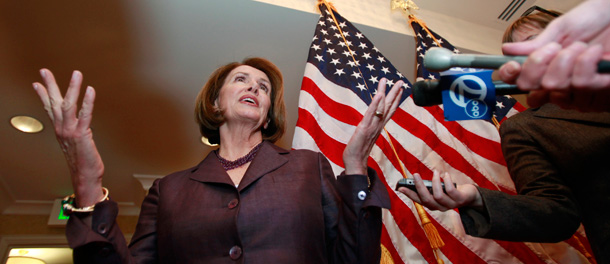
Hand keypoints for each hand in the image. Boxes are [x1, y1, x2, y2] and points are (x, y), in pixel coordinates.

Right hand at [33, 69, 104, 206]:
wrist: (85, 177)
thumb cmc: (83, 161)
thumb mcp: (75, 143)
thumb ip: (75, 130)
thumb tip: (79, 123)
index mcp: (60, 130)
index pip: (49, 108)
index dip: (43, 95)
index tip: (36, 82)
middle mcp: (62, 129)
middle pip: (54, 103)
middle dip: (50, 85)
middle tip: (44, 70)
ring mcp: (70, 131)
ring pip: (69, 105)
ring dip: (72, 88)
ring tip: (76, 73)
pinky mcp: (81, 134)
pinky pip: (85, 115)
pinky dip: (88, 102)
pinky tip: (90, 90)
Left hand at [342, 78, 402, 174]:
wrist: (355, 162)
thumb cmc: (358, 150)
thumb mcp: (366, 135)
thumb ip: (370, 127)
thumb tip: (370, 121)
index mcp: (379, 126)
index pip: (389, 110)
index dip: (396, 99)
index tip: (400, 88)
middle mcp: (378, 125)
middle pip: (389, 107)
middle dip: (395, 93)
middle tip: (400, 81)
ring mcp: (372, 126)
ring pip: (380, 107)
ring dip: (384, 93)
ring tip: (386, 81)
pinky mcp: (364, 128)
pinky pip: (371, 114)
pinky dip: (375, 104)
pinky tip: (379, 95)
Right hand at [397, 171, 481, 211]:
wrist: (469, 196)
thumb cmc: (450, 190)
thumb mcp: (438, 189)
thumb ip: (428, 187)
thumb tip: (416, 179)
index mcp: (432, 204)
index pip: (418, 201)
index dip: (409, 195)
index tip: (400, 188)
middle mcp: (440, 207)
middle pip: (427, 200)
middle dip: (420, 187)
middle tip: (415, 174)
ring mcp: (450, 205)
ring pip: (438, 196)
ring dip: (435, 182)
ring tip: (435, 172)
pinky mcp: (460, 200)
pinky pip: (451, 191)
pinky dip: (447, 181)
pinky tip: (446, 174)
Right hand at [498, 0, 609, 110]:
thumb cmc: (594, 19)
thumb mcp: (562, 28)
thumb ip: (536, 43)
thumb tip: (507, 49)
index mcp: (542, 66)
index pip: (516, 80)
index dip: (510, 76)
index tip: (514, 65)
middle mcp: (555, 80)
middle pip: (530, 87)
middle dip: (539, 64)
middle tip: (556, 47)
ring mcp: (574, 89)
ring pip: (554, 86)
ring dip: (566, 61)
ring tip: (582, 47)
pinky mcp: (596, 90)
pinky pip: (580, 85)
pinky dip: (586, 64)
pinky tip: (596, 54)